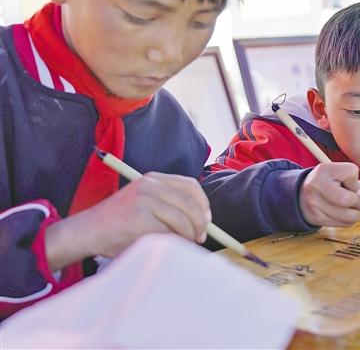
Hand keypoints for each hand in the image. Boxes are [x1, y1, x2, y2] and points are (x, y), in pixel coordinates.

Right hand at [45, 173, 210, 270]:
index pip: (190, 186)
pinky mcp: (139, 219)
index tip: (207, 219)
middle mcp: (150, 186)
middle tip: (200, 237)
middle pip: (190, 203)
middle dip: (200, 223)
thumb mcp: (144, 202)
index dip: (203, 204)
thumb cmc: (119, 223)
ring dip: (188, 235)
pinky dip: (174, 243)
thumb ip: (168, 204)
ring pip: (182, 220)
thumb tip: (203, 219)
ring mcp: (144, 201)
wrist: (87, 231)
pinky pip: (168, 233)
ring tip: (185, 243)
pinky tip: (169, 247)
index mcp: (153, 179)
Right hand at [299, 162, 359, 226]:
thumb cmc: (328, 183)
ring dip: (357, 214)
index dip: (356, 180)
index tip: (353, 183)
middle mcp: (317, 185)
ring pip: (346, 215)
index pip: (351, 172)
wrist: (301, 194)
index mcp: (324, 170)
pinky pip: (342, 224)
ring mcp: (315, 203)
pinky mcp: (316, 217)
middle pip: (347, 199)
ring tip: (356, 209)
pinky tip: (347, 214)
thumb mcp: (341, 176)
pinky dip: (350, 221)